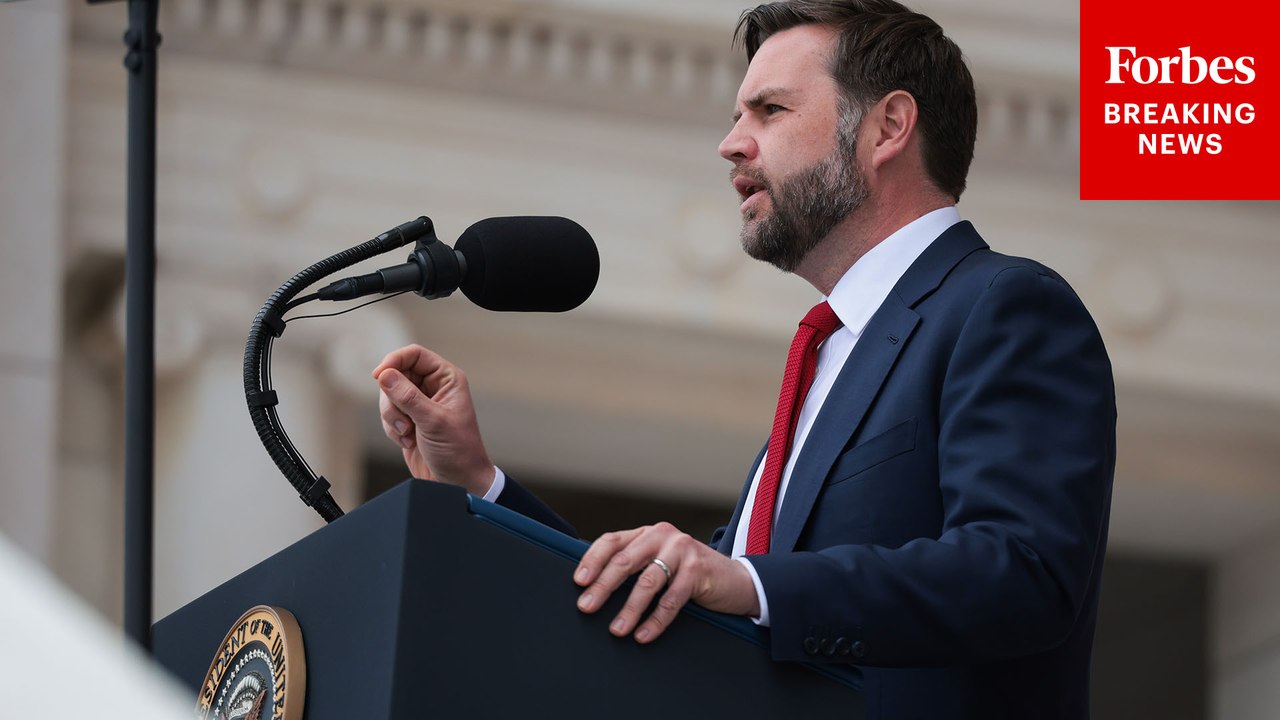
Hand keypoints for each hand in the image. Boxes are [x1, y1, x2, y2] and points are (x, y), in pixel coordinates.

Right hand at [372, 344, 494, 495]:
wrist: (457, 482)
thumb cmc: (457, 451)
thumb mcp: (433, 421)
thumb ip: (408, 397)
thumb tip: (384, 375)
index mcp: (446, 379)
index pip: (414, 355)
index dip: (394, 361)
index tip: (378, 376)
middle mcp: (433, 387)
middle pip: (396, 375)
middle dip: (393, 399)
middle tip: (403, 419)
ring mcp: (419, 404)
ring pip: (388, 396)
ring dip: (392, 417)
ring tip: (408, 434)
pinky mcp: (408, 420)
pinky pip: (387, 415)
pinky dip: (392, 429)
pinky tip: (408, 442)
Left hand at [573, 522, 760, 642]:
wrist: (737, 580)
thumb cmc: (690, 574)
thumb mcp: (661, 563)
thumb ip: (636, 566)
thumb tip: (595, 587)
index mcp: (648, 533)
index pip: (612, 541)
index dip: (592, 560)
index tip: (578, 581)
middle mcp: (662, 536)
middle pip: (624, 561)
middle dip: (603, 586)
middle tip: (586, 607)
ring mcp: (681, 550)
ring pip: (647, 582)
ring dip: (629, 609)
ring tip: (616, 629)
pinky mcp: (697, 570)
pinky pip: (671, 599)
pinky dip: (655, 620)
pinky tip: (643, 635)